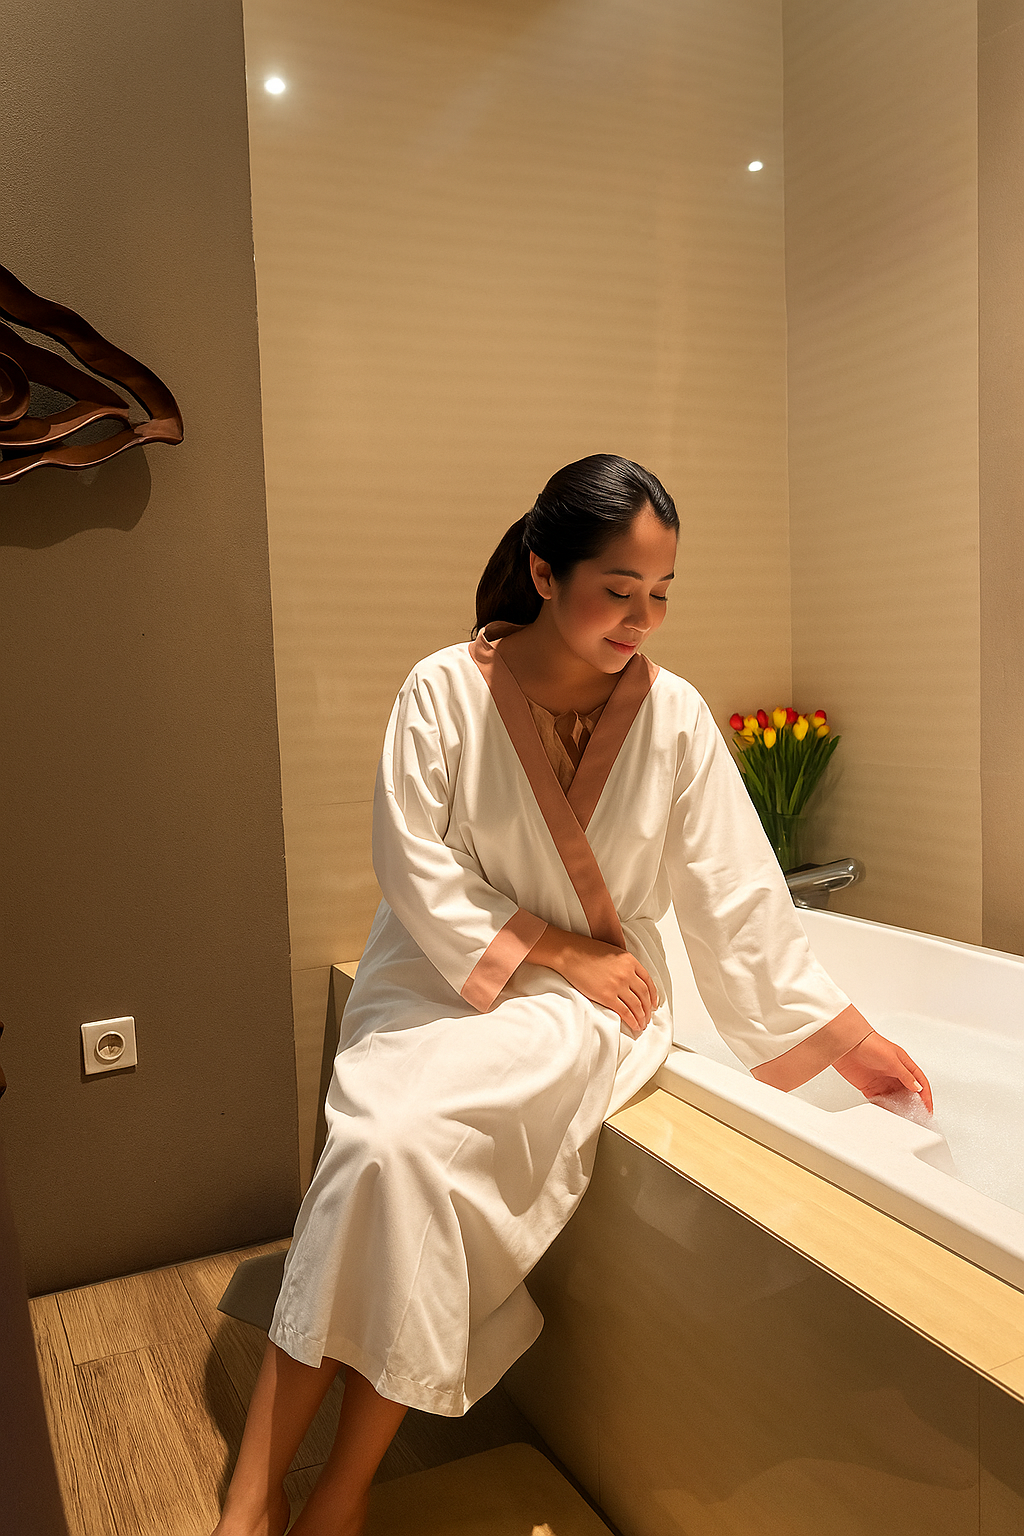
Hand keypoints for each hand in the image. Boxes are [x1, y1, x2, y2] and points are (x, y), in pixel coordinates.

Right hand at [526, 927, 655, 1035]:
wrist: (570, 954)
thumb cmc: (587, 951)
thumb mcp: (613, 952)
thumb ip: (625, 964)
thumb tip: (631, 978)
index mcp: (630, 961)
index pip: (648, 982)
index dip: (653, 995)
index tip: (653, 1004)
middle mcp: (627, 973)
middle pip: (644, 995)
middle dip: (648, 1009)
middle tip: (648, 1017)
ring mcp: (618, 985)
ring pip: (637, 1006)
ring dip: (642, 1017)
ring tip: (642, 1024)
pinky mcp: (607, 996)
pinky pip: (625, 1012)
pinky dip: (632, 1020)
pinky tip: (634, 1025)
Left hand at [833, 1030, 933, 1113]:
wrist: (847, 1045)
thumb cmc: (870, 1044)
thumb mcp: (892, 1060)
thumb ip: (905, 1075)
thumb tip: (918, 1088)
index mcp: (903, 1064)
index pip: (919, 1082)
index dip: (925, 1096)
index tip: (928, 1109)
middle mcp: (894, 1073)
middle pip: (908, 1092)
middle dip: (914, 1104)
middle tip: (918, 1117)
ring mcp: (882, 1080)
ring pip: (895, 1098)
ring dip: (899, 1108)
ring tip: (904, 1118)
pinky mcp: (869, 1087)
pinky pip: (880, 1101)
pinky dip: (885, 1108)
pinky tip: (888, 1113)